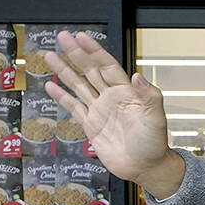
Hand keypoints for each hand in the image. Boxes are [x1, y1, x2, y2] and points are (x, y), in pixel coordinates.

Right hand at [42, 31, 183, 197]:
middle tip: (62, 36)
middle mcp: (111, 98)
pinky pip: (73, 107)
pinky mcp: (91, 125)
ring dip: (64, 71)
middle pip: (90, 70)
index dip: (95, 51)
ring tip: (49, 55)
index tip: (82, 37)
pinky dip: (61, 97)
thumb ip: (149, 96)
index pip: (108, 66)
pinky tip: (50, 85)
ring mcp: (100, 110)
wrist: (146, 168)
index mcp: (127, 93)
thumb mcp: (156, 119)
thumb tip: (138, 76)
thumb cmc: (155, 144)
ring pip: (78, 86)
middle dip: (76, 53)